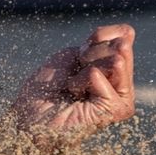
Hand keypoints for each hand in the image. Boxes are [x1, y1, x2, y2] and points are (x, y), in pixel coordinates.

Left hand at [9, 24, 135, 134]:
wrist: (28, 119)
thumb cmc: (45, 90)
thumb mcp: (71, 56)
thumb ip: (100, 45)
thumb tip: (127, 40)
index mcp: (115, 70)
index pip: (123, 35)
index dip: (97, 36)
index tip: (77, 54)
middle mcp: (123, 84)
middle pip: (119, 47)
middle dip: (88, 54)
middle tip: (71, 77)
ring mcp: (122, 98)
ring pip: (114, 61)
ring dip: (83, 69)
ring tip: (72, 87)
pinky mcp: (115, 109)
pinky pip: (99, 76)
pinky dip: (81, 80)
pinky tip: (74, 94)